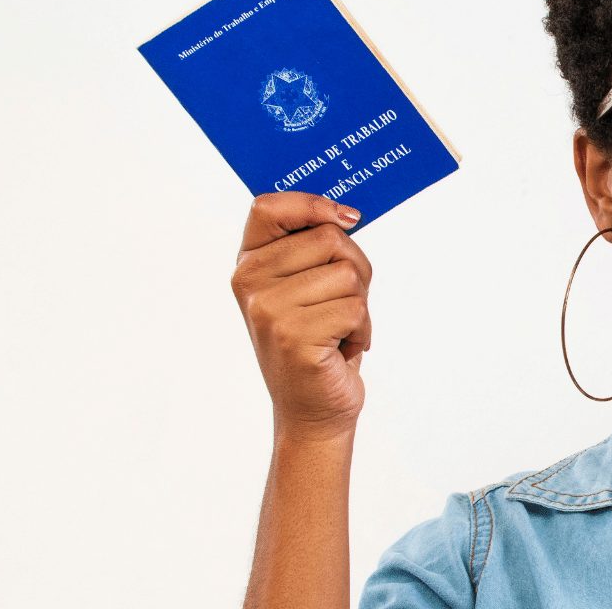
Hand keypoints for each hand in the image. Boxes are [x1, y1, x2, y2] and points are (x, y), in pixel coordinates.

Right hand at [231, 192, 372, 440]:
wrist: (313, 409)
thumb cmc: (318, 340)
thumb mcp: (308, 285)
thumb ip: (313, 246)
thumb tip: (345, 213)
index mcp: (249, 265)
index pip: (268, 207)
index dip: (312, 203)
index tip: (346, 218)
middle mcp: (250, 284)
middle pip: (329, 238)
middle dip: (355, 269)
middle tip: (341, 303)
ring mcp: (269, 311)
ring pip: (349, 274)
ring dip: (360, 304)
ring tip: (337, 330)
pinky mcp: (293, 337)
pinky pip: (355, 309)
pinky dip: (362, 330)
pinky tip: (340, 348)